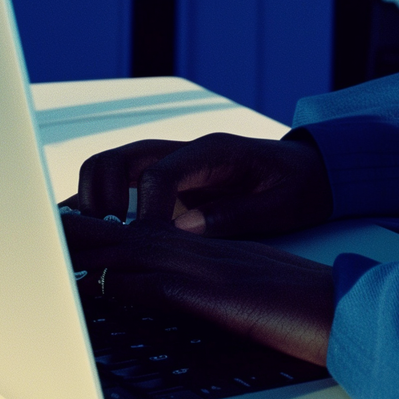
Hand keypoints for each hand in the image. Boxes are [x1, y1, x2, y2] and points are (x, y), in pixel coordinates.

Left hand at [62, 214, 335, 365]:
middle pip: (131, 236)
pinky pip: (161, 285)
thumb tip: (173, 302)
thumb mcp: (251, 295)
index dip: (105, 232)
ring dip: (90, 251)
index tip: (68, 230)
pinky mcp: (218, 295)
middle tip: (38, 225)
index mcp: (212, 252)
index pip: (146, 236)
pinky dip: (125, 284)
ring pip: (136, 252)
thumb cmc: (308, 310)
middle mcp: (206, 253)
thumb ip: (214, 292)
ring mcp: (211, 271)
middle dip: (82, 233)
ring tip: (48, 247)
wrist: (350, 309)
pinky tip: (98, 286)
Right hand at [64, 133, 332, 237]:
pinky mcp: (164, 181)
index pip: (160, 175)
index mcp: (214, 152)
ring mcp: (170, 164)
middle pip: (119, 159)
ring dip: (91, 201)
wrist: (310, 169)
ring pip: (109, 168)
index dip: (145, 213)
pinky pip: (119, 184)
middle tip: (107, 241)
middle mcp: (184, 152)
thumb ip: (233, 215)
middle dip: (100, 198)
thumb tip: (182, 230)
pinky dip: (97, 205)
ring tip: (94, 242)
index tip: (144, 246)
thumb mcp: (280, 204)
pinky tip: (88, 235)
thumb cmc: (298, 185)